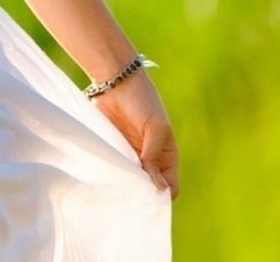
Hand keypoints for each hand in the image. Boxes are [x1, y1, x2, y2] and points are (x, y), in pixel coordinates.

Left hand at [93, 72, 179, 199]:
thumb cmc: (142, 100)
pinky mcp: (115, 148)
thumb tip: (158, 187)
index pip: (171, 184)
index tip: (149, 199)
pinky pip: (117, 168)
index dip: (163, 194)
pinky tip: (108, 178)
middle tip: (130, 197)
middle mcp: (151, 157)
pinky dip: (114, 174)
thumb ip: (154, 156)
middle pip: (150, 186)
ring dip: (127, 184)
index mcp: (167, 154)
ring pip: (133, 179)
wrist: (115, 81)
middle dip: (143, 193)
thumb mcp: (155, 127)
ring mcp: (132, 154)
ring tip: (118, 189)